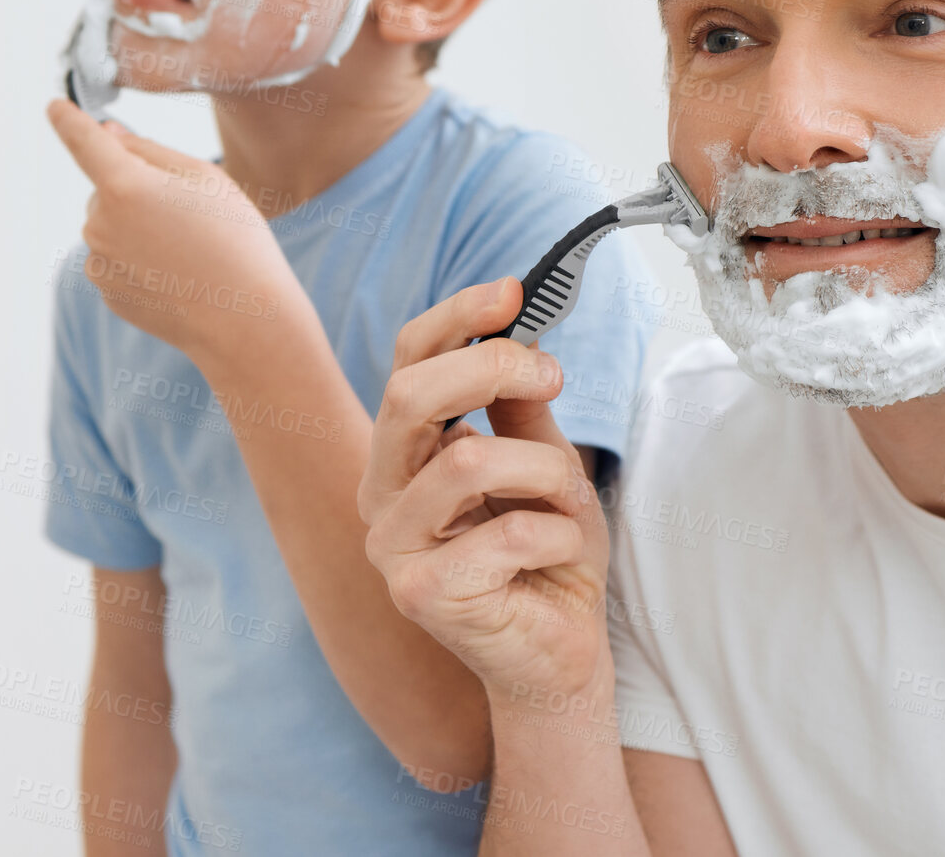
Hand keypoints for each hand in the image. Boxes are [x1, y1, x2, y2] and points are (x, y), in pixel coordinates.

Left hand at [45, 97, 303, 370]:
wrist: (243, 321)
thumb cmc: (235, 242)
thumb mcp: (206, 179)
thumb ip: (150, 151)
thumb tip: (109, 136)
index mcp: (124, 186)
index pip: (84, 140)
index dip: (69, 120)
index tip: (56, 107)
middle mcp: (99, 223)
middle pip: (108, 189)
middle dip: (139, 191)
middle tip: (190, 216)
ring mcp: (99, 262)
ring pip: (111, 226)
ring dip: (140, 227)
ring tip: (189, 251)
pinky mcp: (106, 291)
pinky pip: (117, 260)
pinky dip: (141, 260)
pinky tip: (178, 275)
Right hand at [360, 278, 610, 700]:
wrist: (559, 653)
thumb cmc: (547, 554)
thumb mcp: (543, 460)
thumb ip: (520, 403)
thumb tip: (519, 325)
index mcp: (402, 454)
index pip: (406, 363)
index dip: (455, 318)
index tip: (513, 291)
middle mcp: (380, 494)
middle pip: (408, 395)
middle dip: (492, 368)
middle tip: (554, 377)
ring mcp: (391, 547)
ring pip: (469, 460)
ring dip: (545, 471)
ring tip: (564, 500)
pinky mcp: (420, 594)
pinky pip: (508, 531)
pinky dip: (557, 533)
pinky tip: (555, 557)